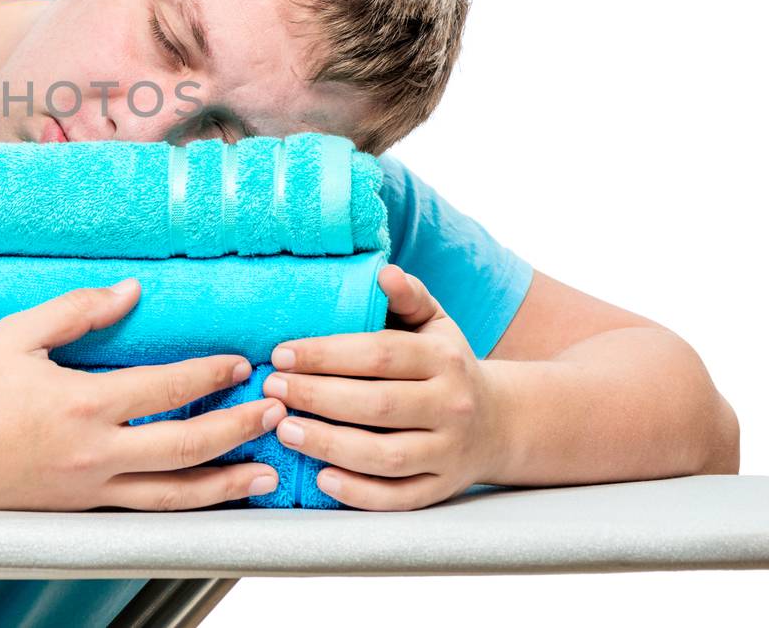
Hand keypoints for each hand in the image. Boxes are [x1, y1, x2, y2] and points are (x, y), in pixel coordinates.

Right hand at [0, 278, 286, 510]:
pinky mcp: (76, 512)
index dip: (211, 374)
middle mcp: (93, 454)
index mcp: (82, 403)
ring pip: (173, 497)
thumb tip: (131, 291)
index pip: (167, 389)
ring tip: (264, 474)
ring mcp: (87, 492)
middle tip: (274, 412)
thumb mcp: (17, 333)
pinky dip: (183, 507)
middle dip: (238, 429)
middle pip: (187, 448)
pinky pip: (143, 514)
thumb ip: (78, 309)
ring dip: (225, 483)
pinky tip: (204, 497)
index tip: (240, 362)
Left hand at [260, 264, 508, 509]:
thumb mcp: (436, 324)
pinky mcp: (441, 489)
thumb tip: (384, 273)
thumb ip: (409, 297)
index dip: (326, 354)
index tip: (280, 354)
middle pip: (377, 405)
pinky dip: (359, 492)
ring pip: (385, 457)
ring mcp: (448, 453)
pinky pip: (398, 498)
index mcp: (445, 359)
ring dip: (329, 445)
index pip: (380, 354)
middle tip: (271, 390)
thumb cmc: (446, 365)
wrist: (500, 422)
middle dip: (316, 397)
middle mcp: (451, 406)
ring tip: (284, 430)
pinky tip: (321, 478)